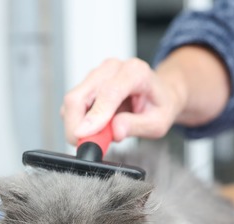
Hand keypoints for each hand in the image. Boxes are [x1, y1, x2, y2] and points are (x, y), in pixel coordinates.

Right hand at [60, 46, 230, 144]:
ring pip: (73, 101)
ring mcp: (97, 74)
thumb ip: (136, 125)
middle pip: (79, 96)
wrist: (160, 94)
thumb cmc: (159, 105)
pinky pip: (73, 105)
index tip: (84, 135)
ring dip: (78, 124)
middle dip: (76, 125)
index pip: (108, 93)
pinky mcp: (88, 83)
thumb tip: (115, 131)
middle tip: (86, 144)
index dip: (94, 116)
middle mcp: (113, 68)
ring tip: (101, 134)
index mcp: (135, 72)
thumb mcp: (157, 122)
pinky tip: (97, 126)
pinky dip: (79, 121)